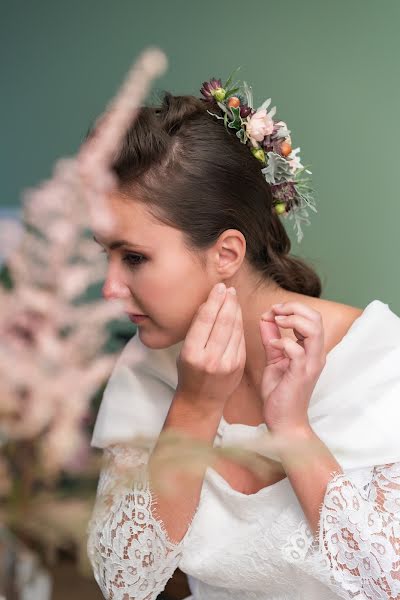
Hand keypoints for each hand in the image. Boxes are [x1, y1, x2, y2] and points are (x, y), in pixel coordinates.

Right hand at [176, 283, 245, 412]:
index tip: (218, 287)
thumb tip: (208, 303)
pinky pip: (240, 339)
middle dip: (227, 302)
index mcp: (192, 354)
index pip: (205, 321)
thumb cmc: (190, 372)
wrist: (201, 400)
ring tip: (233, 297)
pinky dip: (239, 324)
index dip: (214, 301)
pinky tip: (236, 314)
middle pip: (223, 322)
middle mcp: (210, 359)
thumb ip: (197, 328)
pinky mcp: (239, 366)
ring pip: (235, 329)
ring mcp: (227, 363)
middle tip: (228, 289)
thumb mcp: (185, 350)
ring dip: (235, 310)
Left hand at [259, 302, 325, 433]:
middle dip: (294, 307)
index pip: (312, 317)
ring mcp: (310, 364)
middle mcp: (315, 355)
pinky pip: (296, 350)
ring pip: (313, 330)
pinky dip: (283, 342)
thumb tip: (266, 318)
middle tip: (275, 310)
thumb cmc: (280, 394)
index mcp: (310, 350)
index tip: (273, 310)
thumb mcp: (273, 360)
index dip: (292, 308)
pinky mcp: (301, 375)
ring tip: (276, 321)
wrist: (284, 422)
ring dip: (292, 319)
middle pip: (316, 318)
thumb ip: (271, 339)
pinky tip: (273, 345)